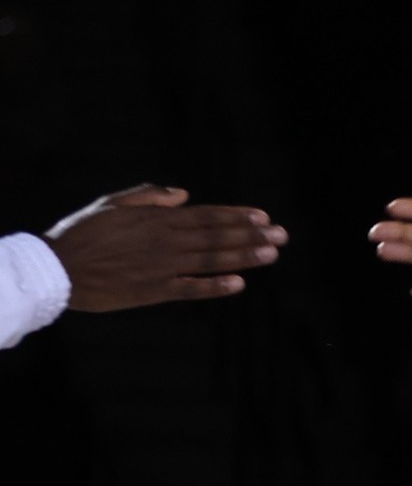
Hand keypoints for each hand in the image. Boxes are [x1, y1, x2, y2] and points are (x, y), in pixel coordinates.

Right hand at [45, 184, 286, 311]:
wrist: (56, 268)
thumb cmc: (83, 233)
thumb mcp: (113, 204)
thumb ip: (150, 196)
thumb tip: (183, 194)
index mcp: (156, 219)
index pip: (206, 215)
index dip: (236, 216)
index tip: (263, 217)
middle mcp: (164, 240)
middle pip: (216, 236)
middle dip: (251, 235)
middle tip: (281, 235)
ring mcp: (160, 266)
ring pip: (210, 259)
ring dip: (243, 256)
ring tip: (271, 254)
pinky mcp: (152, 291)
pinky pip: (189, 288)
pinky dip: (214, 286)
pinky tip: (238, 284)